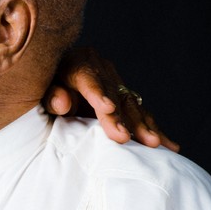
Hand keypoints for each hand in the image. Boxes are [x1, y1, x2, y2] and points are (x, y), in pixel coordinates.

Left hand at [43, 46, 179, 151]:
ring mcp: (116, 81)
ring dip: (143, 125)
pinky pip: (140, 114)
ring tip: (153, 144)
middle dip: (121, 117)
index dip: (98, 93)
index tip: (106, 108)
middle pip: (114, 94)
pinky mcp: (124, 95)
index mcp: (77, 62)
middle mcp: (101, 68)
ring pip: (131, 105)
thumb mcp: (40, 88)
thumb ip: (50, 95)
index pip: (89, 78)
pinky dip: (153, 130)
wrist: (52, 79)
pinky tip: (170, 147)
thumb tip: (62, 102)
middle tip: (125, 138)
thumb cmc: (42, 88)